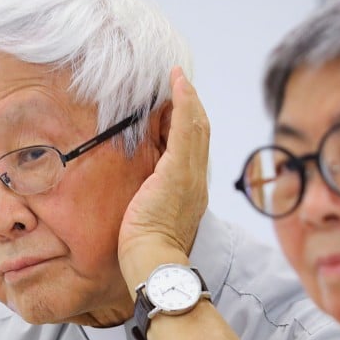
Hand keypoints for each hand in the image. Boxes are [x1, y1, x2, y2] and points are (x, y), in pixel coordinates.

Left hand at [119, 66, 210, 283]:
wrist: (153, 262)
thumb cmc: (146, 250)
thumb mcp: (148, 219)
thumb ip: (148, 201)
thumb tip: (139, 194)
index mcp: (190, 192)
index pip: (193, 150)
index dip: (188, 124)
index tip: (177, 106)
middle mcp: (196, 180)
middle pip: (200, 133)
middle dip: (191, 105)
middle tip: (178, 82)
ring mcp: (189, 174)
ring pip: (195, 126)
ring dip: (187, 97)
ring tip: (176, 76)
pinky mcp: (177, 171)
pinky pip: (185, 128)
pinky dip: (183, 102)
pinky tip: (177, 82)